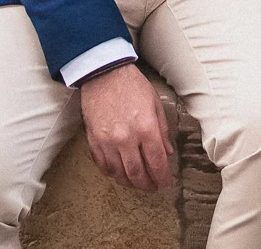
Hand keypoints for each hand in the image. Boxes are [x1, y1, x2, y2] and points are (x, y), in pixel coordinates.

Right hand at [78, 63, 173, 191]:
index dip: (163, 178)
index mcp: (146, 129)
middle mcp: (127, 139)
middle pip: (138, 174)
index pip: (157, 163)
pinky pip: (103, 165)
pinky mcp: (94, 140)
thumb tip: (166, 152)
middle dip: (147, 185)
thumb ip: (162, 130)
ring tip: (136, 183)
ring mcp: (108, 141)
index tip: (166, 184)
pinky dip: (112, 174)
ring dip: (129, 182)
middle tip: (152, 187)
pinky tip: (119, 174)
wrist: (103, 73)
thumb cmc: (132, 85)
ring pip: (119, 174)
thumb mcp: (155, 103)